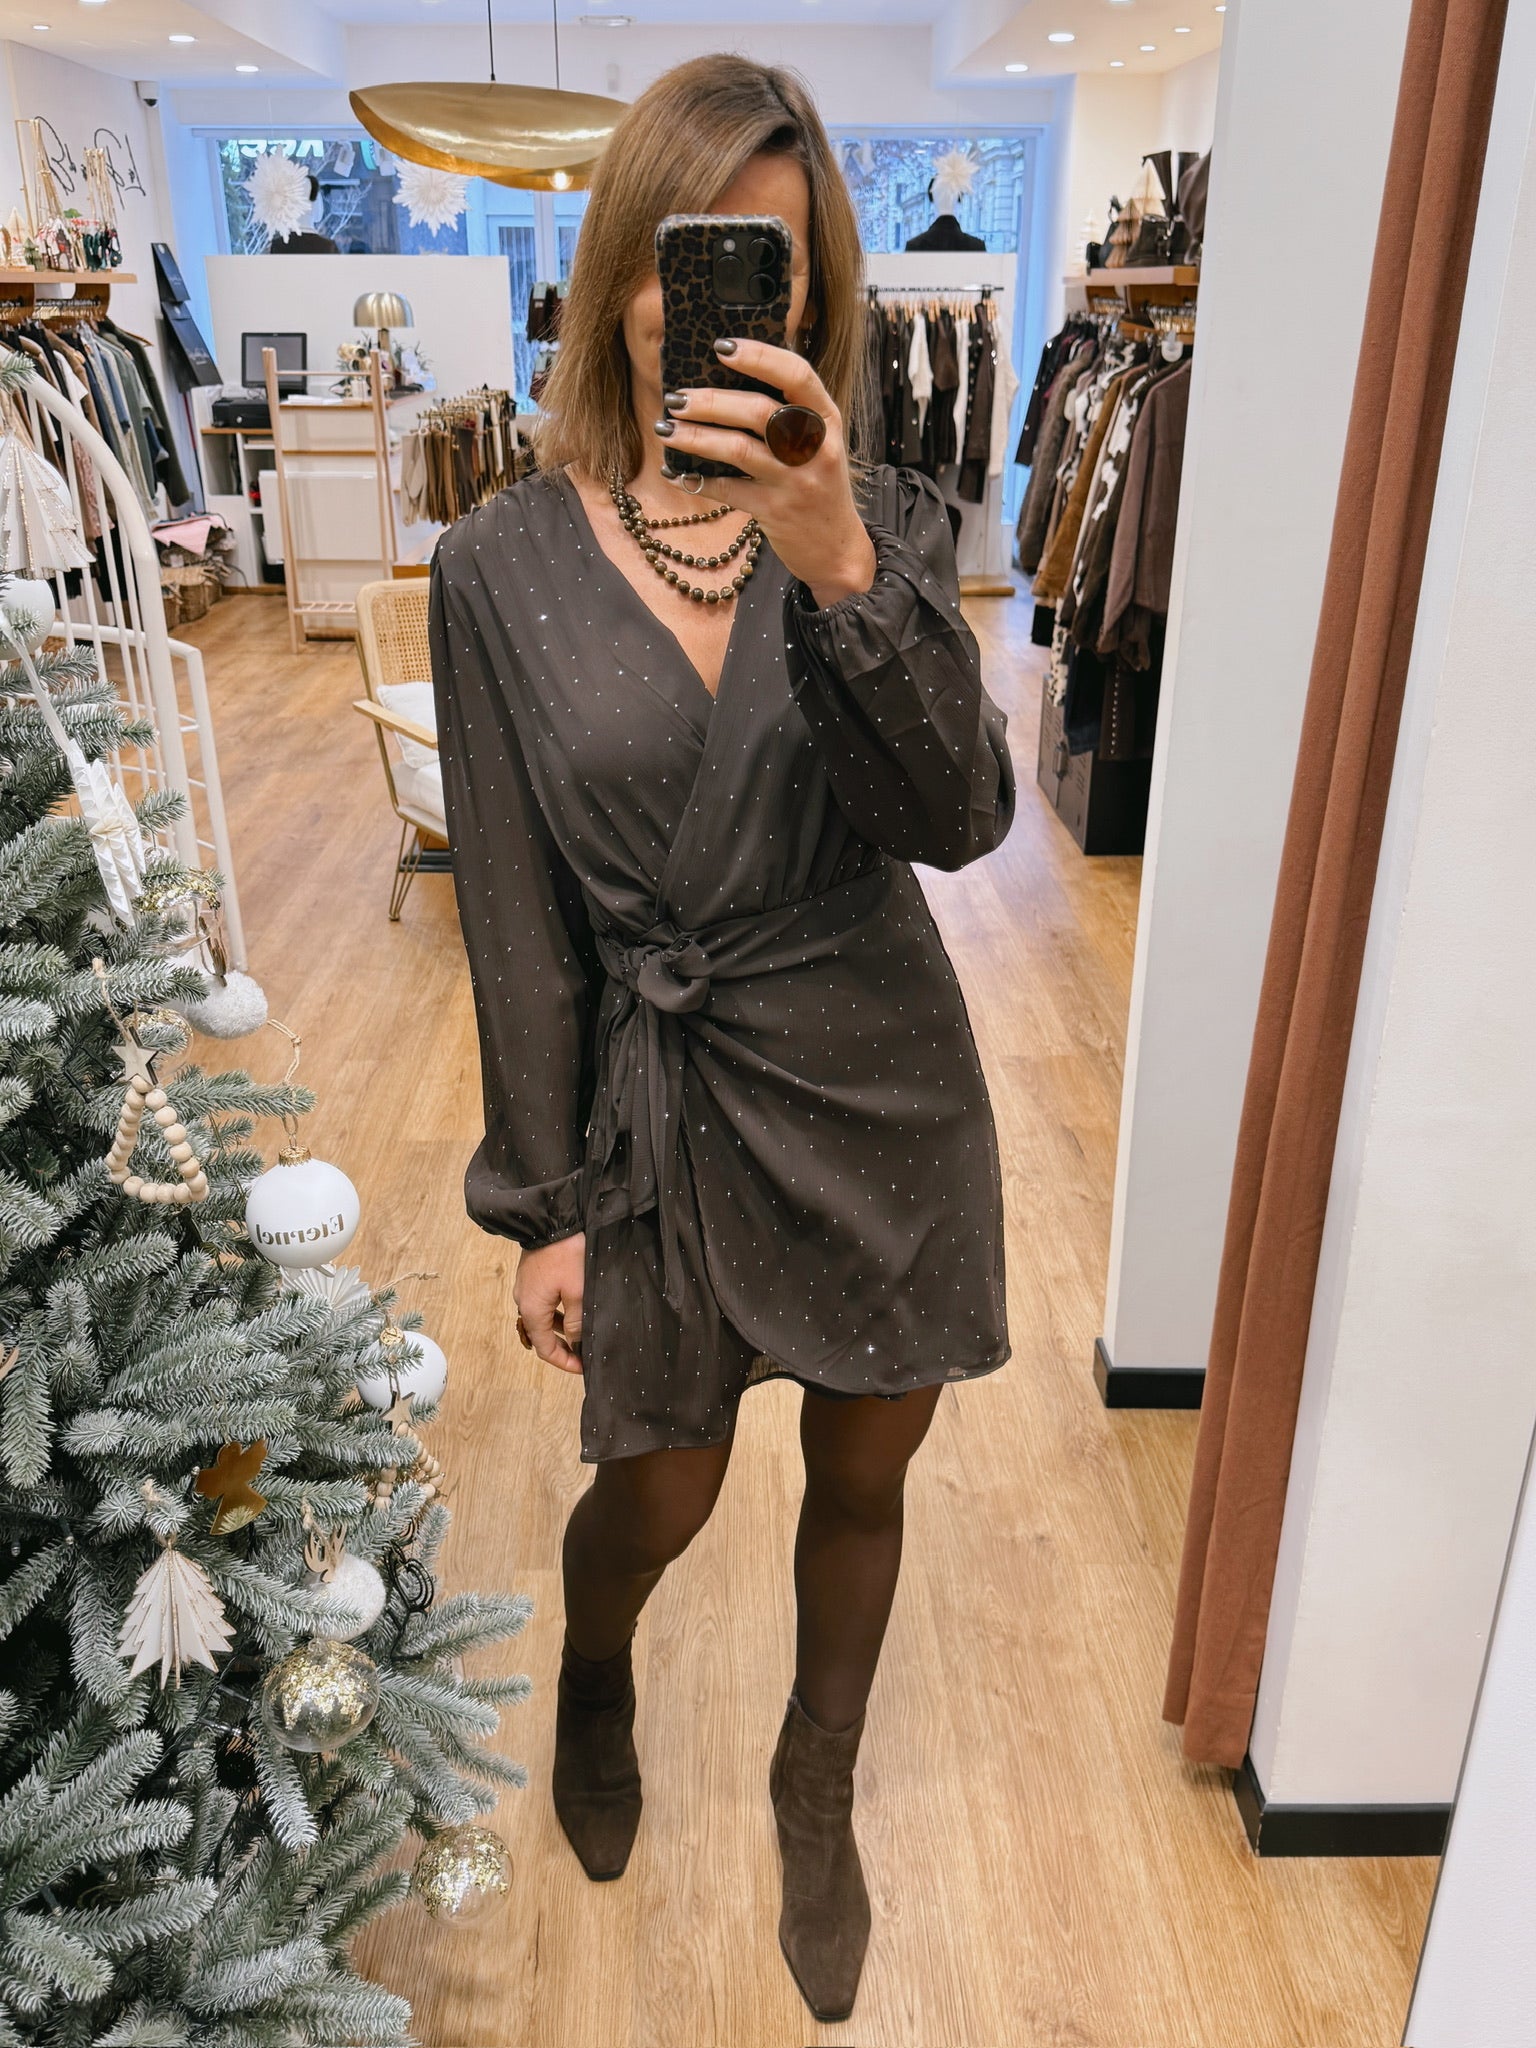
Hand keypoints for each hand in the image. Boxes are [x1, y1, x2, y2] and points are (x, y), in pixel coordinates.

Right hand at [514, 1233, 584, 1374]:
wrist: (551, 1217)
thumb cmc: (566, 1254)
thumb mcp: (578, 1292)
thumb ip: (577, 1322)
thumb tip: (577, 1344)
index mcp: (533, 1310)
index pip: (545, 1349)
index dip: (565, 1361)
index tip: (583, 1367)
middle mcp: (524, 1301)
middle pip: (543, 1334)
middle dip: (564, 1346)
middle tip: (585, 1351)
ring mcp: (526, 1287)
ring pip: (545, 1317)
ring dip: (562, 1327)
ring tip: (584, 1331)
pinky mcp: (531, 1275)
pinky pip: (544, 1301)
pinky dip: (558, 1310)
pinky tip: (574, 1307)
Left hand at [655, 337, 877, 607]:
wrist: (836, 548)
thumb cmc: (818, 484)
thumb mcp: (818, 441)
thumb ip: (790, 411)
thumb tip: (730, 377)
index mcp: (827, 419)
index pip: (797, 375)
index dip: (758, 356)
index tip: (720, 347)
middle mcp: (816, 448)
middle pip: (760, 412)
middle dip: (712, 402)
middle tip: (676, 398)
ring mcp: (796, 481)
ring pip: (739, 450)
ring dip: (696, 437)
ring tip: (666, 429)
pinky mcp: (776, 512)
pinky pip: (730, 491)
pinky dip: (699, 481)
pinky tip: (677, 473)